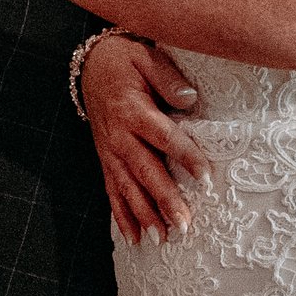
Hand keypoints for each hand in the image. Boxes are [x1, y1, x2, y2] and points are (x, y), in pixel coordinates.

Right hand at [81, 33, 206, 243]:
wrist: (89, 65)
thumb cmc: (124, 60)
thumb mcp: (146, 56)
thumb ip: (168, 77)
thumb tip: (190, 98)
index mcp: (133, 110)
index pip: (164, 136)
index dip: (185, 156)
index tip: (205, 177)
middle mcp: (119, 136)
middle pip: (145, 171)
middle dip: (164, 200)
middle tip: (183, 224)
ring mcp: (110, 151)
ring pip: (128, 188)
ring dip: (145, 215)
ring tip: (162, 240)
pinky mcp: (106, 160)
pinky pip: (113, 191)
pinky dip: (122, 217)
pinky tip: (135, 239)